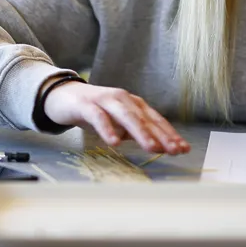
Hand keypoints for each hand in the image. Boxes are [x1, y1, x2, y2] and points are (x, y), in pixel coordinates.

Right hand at [43, 82, 189, 154]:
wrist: (62, 95)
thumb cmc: (94, 111)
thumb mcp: (118, 122)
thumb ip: (136, 132)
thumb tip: (160, 146)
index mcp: (133, 104)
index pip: (155, 120)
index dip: (170, 134)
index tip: (183, 148)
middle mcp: (122, 99)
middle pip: (145, 118)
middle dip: (161, 135)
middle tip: (174, 150)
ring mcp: (104, 100)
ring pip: (126, 116)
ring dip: (140, 132)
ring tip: (152, 147)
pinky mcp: (86, 105)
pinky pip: (99, 117)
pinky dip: (108, 129)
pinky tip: (114, 142)